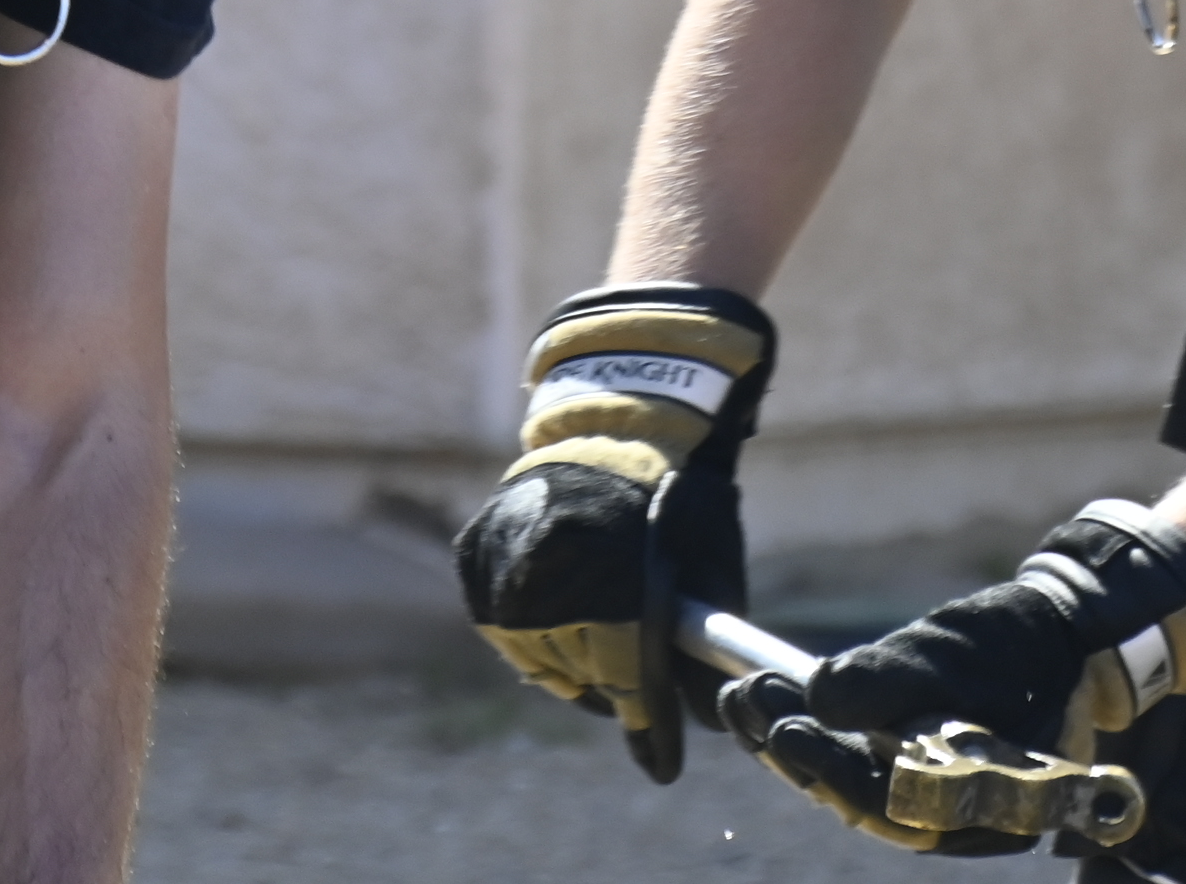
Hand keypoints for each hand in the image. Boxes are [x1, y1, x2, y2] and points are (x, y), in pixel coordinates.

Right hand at [453, 282, 773, 780]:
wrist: (617, 420)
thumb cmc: (676, 495)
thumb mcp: (708, 561)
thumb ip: (701, 640)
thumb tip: (710, 719)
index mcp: (614, 568)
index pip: (625, 674)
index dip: (645, 725)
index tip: (662, 766)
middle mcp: (550, 567)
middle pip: (578, 666)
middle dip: (610, 687)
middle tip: (628, 694)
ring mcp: (504, 559)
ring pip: (531, 653)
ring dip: (565, 666)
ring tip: (593, 665)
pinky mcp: (475, 552)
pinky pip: (498, 621)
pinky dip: (527, 634)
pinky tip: (558, 626)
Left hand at [720, 501, 1185, 853]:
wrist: (1065, 633)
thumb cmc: (1020, 644)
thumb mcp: (955, 651)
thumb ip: (891, 679)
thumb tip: (817, 696)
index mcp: (983, 809)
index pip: (889, 806)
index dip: (830, 768)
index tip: (782, 726)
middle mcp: (953, 815)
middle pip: (857, 799)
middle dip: (794, 751)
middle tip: (743, 706)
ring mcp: (931, 788)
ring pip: (849, 777)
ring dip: (792, 737)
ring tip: (740, 697)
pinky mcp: (914, 757)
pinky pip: (855, 754)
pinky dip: (815, 724)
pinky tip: (770, 694)